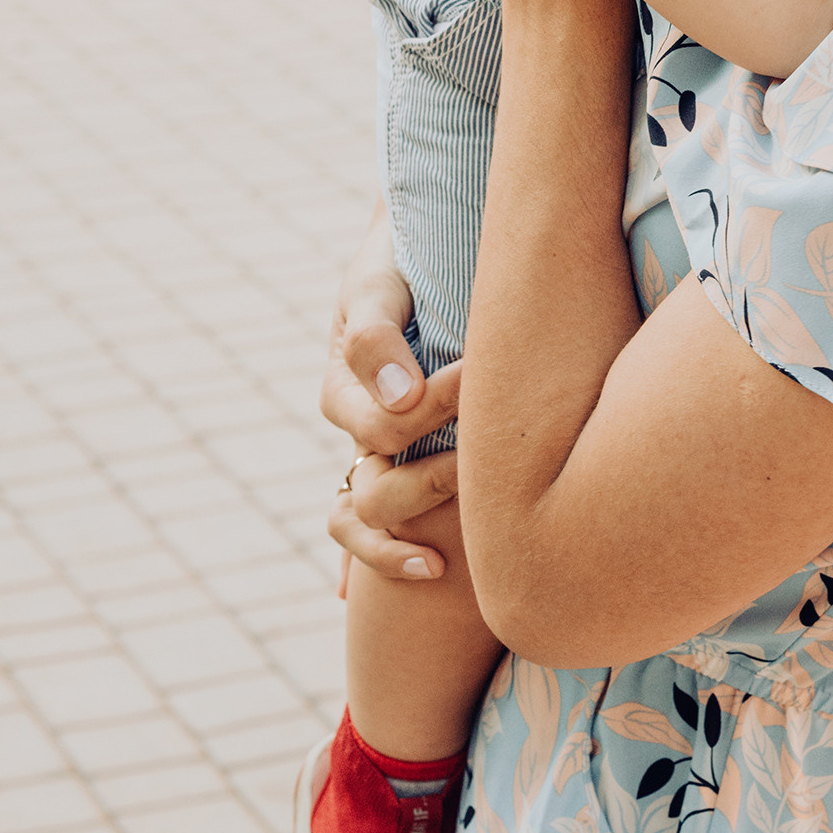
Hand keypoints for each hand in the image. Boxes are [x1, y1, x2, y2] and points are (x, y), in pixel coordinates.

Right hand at [320, 202, 460, 586]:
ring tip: (447, 556)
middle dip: (434, 476)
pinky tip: (423, 580)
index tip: (483, 377)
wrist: (412, 252)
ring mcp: (372, 452)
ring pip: (365, 518)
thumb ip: (377, 336)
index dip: (434, 408)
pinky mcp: (397, 463)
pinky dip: (379, 559)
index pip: (382, 424)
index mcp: (344, 386)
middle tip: (488, 459)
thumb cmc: (398, 262)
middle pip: (376, 485)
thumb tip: (402, 399)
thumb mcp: (376, 286)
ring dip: (399, 541)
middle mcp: (355, 427)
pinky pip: (363, 529)